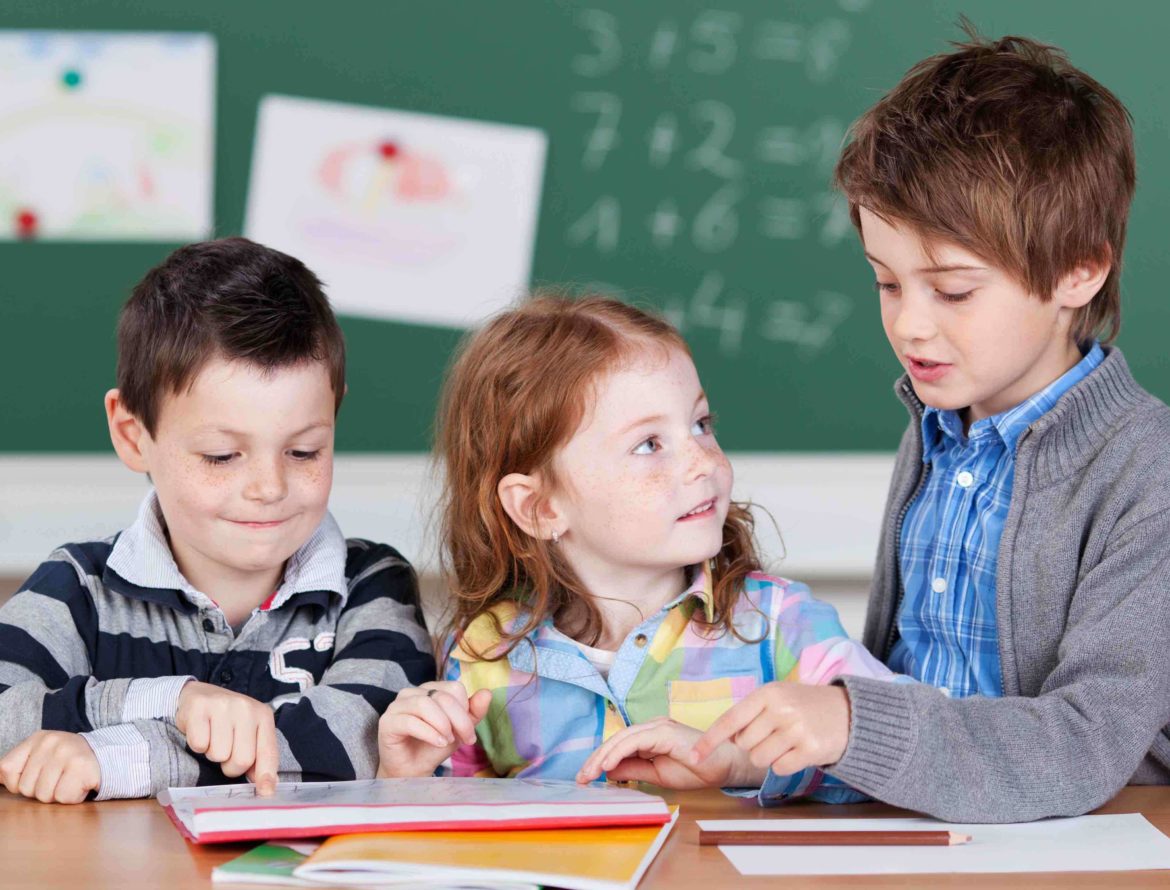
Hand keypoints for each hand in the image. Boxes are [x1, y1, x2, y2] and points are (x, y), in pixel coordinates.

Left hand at [0, 731, 101, 803]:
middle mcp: (51, 742)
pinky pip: (64, 797)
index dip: (18, 782)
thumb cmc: (67, 762)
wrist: (106, 756)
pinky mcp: (82, 767)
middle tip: (58, 779)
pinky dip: (72, 798)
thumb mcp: (40, 756)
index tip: (37, 776)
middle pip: (26, 788)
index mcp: (37, 738)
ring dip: (57, 796)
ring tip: (68, 782)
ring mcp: (67, 753)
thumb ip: (16, 768)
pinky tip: (80, 785)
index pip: (6, 769)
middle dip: (41, 791)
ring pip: (44, 795)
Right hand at [175, 681, 278, 794]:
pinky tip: (200, 731)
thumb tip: (267, 788)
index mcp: (263, 716)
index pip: (268, 752)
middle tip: (225, 751)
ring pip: (219, 755)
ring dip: (213, 754)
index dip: (266, 776)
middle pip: (242, 760)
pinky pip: (199, 745)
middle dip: (231, 766)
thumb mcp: (249, 733)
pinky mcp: (199, 707)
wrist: (200, 694)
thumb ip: (259, 758)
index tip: (265, 793)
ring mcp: (223, 705)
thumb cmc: (228, 721)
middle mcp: (246, 708)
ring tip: (213, 738)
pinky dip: (198, 745)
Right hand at [377, 681, 491, 777]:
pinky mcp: (387, 722)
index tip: (469, 734)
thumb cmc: (433, 748)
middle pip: (442, 696)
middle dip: (459, 720)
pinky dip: (429, 733)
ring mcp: (397, 705)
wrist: (412, 771)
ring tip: (448, 741)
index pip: (454, 688)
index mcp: (430, 689)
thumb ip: (473, 712)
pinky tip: (438, 743)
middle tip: (465, 740)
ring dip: (443, 724)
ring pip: (425, 704)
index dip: (466, 710)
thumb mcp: (458, 730)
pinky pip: (411, 721)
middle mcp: (412, 693)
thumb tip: (487, 693)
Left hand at [576, 717, 766, 789]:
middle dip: (596, 759)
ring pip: (622, 738)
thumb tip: (608, 771)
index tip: (586, 778)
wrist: (725, 766)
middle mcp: (652, 728)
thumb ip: (634, 770)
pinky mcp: (664, 731)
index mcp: (650, 737)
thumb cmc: (697, 769)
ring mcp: (658, 727)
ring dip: (602, 756)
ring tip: (589, 773)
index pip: (619, 746)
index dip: (600, 760)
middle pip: (616, 740)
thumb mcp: (657, 775)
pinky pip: (635, 741)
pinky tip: (607, 766)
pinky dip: (619, 752)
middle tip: (581, 778)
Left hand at [690, 682, 850, 777]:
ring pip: (759, 759)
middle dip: (753, 745)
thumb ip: (750, 713)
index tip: (694, 756)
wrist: (848, 712)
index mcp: (767, 694)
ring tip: (785, 742)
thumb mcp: (776, 697)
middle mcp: (780, 709)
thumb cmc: (803, 705)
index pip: (730, 720)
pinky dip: (784, 765)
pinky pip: (779, 769)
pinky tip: (798, 751)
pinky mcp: (811, 750)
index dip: (710, 740)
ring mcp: (796, 730)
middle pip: (744, 745)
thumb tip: (725, 738)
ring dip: (768, 757)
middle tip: (773, 734)